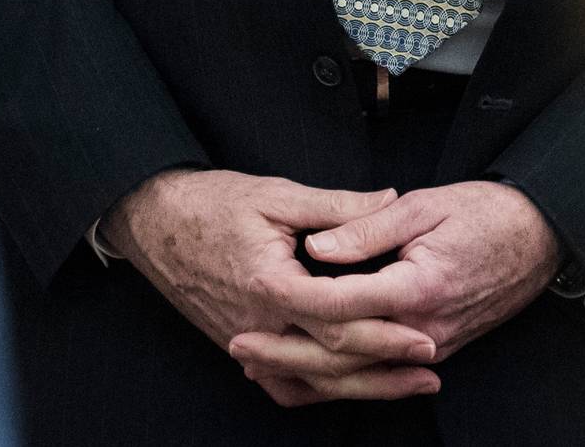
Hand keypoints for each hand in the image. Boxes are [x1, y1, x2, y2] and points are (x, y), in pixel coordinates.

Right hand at [106, 169, 438, 406]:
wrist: (153, 220)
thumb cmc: (211, 203)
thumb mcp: (277, 194)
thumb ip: (338, 206)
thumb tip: (391, 201)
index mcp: (269, 283)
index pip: (336, 318)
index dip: (384, 329)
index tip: (422, 334)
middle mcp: (257, 322)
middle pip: (329, 361)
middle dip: (384, 370)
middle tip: (431, 369)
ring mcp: (244, 339)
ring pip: (307, 381)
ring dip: (358, 388)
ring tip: (403, 386)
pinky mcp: (235, 344)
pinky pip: (279, 382)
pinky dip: (314, 390)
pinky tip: (346, 387)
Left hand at [274, 181, 560, 363]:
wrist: (538, 237)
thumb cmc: (483, 213)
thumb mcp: (423, 205)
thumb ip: (366, 227)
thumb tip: (317, 249)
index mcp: (419, 287)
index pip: (344, 307)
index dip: (294, 310)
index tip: (253, 308)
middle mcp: (427, 327)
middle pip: (346, 354)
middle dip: (288, 356)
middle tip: (239, 348)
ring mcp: (435, 345)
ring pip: (362, 372)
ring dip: (308, 372)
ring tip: (258, 364)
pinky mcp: (438, 349)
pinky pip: (382, 371)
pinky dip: (342, 375)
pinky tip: (306, 372)